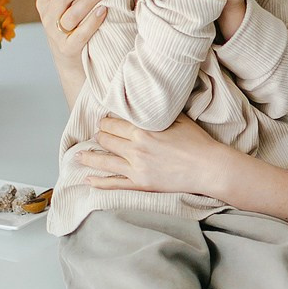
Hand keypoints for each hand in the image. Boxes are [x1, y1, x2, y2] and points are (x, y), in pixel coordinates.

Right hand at [36, 0, 108, 62]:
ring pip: (72, 13)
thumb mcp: (65, 6)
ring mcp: (56, 34)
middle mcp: (47, 17)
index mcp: (44, 1)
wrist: (72, 63)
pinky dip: (93, 21)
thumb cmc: (73, 26)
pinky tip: (105, 10)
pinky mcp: (68, 49)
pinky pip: (81, 34)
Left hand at [78, 112, 228, 195]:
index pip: (113, 123)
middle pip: (106, 139)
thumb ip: (156, 113)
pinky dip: (99, 182)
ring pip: (104, 160)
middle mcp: (135, 148)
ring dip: (89, 157)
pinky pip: (113, 184)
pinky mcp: (140, 184)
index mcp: (142, 130)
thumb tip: (144, 104)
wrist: (208, 168)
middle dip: (100, 135)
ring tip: (79, 155)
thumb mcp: (177, 118)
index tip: (103, 120)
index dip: (106, 120)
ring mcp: (136, 168)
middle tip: (97, 133)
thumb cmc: (197, 142)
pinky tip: (88, 179)